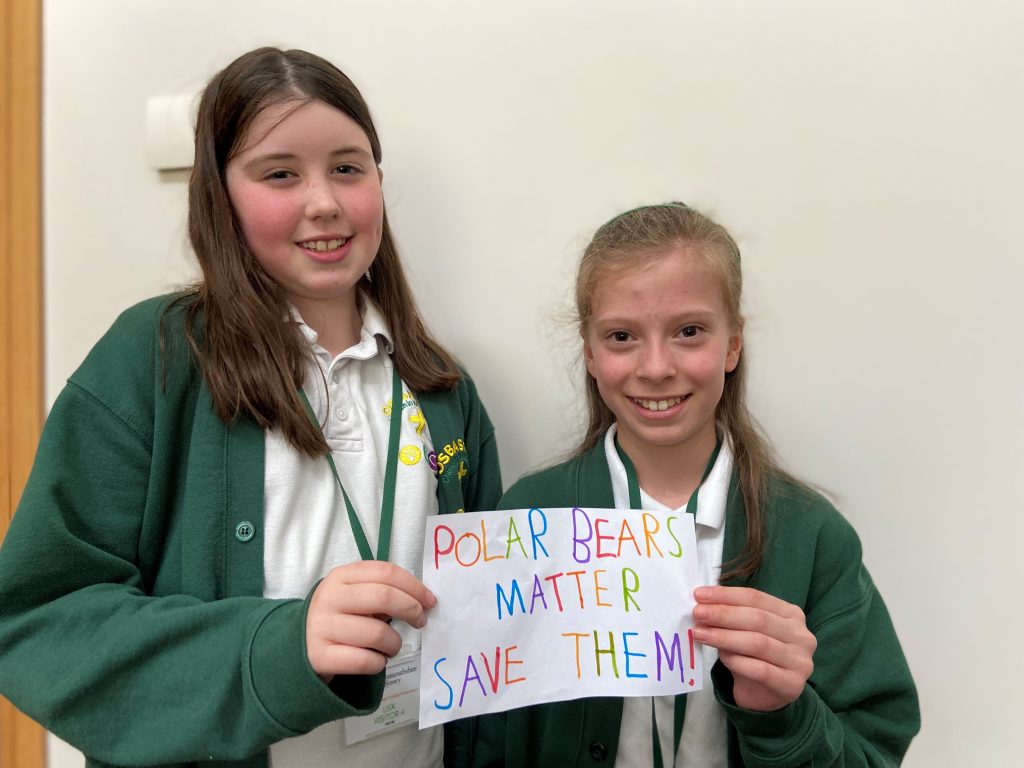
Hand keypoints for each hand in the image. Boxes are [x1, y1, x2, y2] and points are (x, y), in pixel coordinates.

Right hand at [306, 561, 436, 682]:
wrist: (295, 648)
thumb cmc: (337, 618)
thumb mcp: (352, 596)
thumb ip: (380, 591)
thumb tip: (422, 600)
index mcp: (341, 577)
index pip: (386, 572)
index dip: (414, 586)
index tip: (430, 600)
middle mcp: (329, 598)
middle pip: (384, 597)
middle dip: (411, 610)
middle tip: (420, 621)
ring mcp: (322, 627)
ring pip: (377, 633)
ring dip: (394, 643)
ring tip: (391, 646)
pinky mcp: (320, 657)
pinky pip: (365, 661)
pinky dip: (379, 663)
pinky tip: (376, 660)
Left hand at [691, 586, 815, 711]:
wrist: (767, 696)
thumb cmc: (754, 657)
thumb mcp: (745, 631)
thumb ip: (731, 617)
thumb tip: (703, 605)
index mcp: (791, 614)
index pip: (756, 598)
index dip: (726, 595)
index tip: (699, 595)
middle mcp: (801, 635)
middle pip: (758, 619)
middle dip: (723, 614)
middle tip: (698, 613)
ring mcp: (800, 661)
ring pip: (758, 643)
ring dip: (725, 637)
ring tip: (700, 634)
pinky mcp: (792, 684)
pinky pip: (760, 670)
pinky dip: (737, 661)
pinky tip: (721, 657)